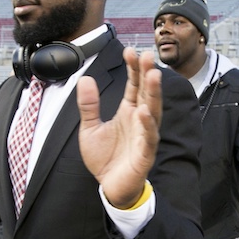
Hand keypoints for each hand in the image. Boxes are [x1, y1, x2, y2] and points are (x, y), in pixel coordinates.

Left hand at [77, 48, 160, 208]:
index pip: (134, 85)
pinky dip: (148, 125)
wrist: (110, 187)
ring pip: (152, 111)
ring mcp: (145, 136)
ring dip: (153, 93)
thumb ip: (88, 105)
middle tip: (148, 54)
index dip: (133, 69)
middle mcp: (140, 120)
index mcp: (128, 112)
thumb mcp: (89, 128)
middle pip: (146, 93)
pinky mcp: (145, 154)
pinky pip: (148, 138)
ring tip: (153, 75)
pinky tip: (144, 112)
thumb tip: (85, 78)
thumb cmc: (105, 158)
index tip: (130, 51)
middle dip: (147, 74)